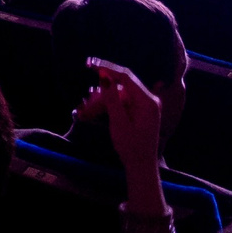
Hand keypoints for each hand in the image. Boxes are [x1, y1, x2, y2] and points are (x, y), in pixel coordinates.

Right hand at [73, 59, 168, 214]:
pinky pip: (121, 104)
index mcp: (147, 101)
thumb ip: (112, 98)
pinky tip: (93, 112)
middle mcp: (148, 100)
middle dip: (100, 95)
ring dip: (101, 104)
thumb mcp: (118, 123)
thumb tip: (104, 75)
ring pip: (118, 97)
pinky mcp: (139, 112)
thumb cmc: (131, 147)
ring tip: (84, 114)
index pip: (126, 77)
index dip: (107, 68)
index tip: (90, 64)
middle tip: (83, 105)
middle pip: (120, 88)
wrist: (141, 167)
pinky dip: (108, 108)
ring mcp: (144, 106)